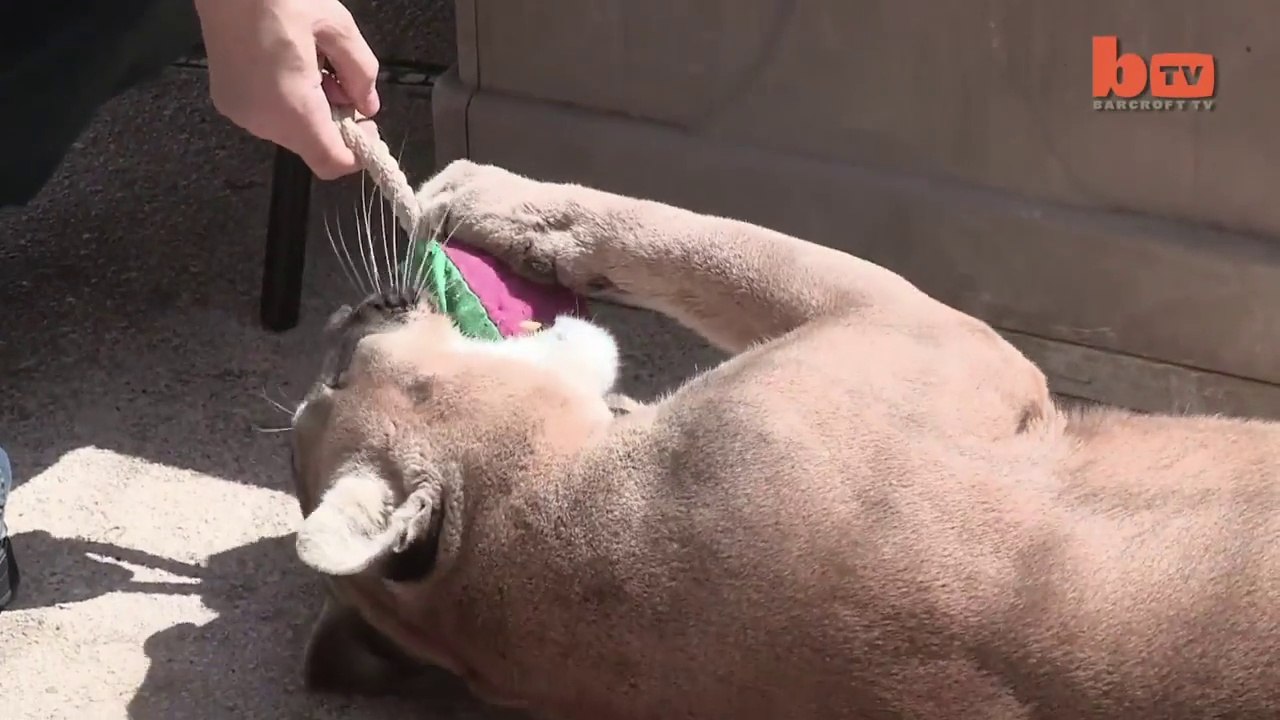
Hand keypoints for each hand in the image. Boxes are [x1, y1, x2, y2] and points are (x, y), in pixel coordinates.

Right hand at [194, 0, 381, 179]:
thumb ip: (361, 71)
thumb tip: (368, 104)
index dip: (357, 151)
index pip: (331, 162)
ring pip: (292, 130)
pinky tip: (289, 64)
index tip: (366, 125)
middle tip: (339, 77)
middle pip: (312, 145)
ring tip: (311, 63)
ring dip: (313, 107)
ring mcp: (240, 112)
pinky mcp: (228, 100)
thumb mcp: (336, 25)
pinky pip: (270, 114)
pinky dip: (289, 100)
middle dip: (335, 120)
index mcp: (291, 107)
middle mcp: (261, 119)